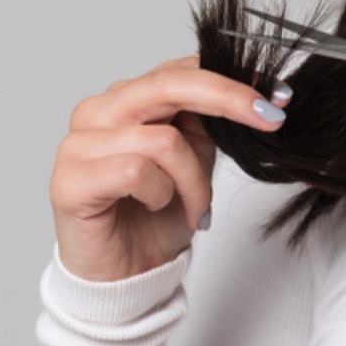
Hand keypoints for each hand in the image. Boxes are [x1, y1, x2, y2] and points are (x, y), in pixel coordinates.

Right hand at [49, 55, 289, 281]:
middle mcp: (99, 111)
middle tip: (268, 117)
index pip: (181, 69)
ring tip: (193, 207)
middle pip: (169, 84)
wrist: (125, 276)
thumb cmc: (154, 218)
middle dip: (228, 99)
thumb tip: (254, 91)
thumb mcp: (196, 160)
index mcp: (128, 99)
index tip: (276, 96)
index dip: (232, 78)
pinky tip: (153, 207)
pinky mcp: (69, 179)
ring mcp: (79, 142)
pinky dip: (160, 194)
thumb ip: (208, 122)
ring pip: (163, 141)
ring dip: (193, 181)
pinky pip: (136, 172)